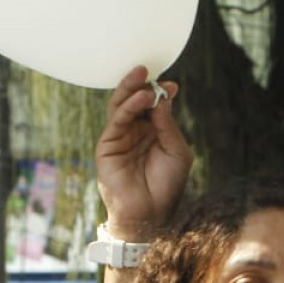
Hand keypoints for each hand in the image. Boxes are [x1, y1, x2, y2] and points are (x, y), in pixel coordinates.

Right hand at [95, 64, 191, 240]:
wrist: (150, 213)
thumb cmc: (167, 185)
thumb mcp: (176, 150)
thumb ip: (168, 124)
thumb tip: (161, 97)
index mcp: (153, 132)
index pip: (153, 105)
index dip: (160, 93)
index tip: (172, 85)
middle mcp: (135, 131)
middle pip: (134, 100)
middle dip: (141, 84)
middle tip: (147, 69)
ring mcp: (120, 137)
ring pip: (121, 106)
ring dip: (131, 89)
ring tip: (143, 78)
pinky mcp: (107, 145)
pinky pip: (117, 120)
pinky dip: (128, 106)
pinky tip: (141, 98)